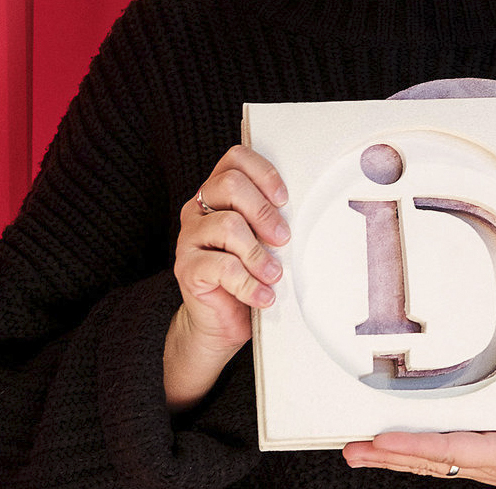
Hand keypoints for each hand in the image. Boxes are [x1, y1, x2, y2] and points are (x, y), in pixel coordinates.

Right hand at [164, 145, 289, 410]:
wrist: (222, 321)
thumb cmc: (250, 276)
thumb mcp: (266, 243)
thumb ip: (274, 222)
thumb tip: (308, 215)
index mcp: (218, 194)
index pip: (235, 159)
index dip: (263, 173)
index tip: (285, 199)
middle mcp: (199, 208)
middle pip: (231, 186)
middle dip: (264, 212)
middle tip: (283, 239)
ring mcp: (189, 237)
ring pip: (228, 226)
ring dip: (259, 254)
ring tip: (274, 275)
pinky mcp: (186, 267)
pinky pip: (222, 267)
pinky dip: (249, 284)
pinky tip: (263, 296)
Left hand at [343, 395, 495, 488]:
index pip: (452, 450)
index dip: (415, 444)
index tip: (384, 439)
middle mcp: (489, 463)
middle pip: (429, 460)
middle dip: (389, 455)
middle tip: (352, 451)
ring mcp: (486, 463)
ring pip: (430, 461)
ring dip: (393, 457)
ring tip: (359, 453)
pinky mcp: (488, 458)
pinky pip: (443, 457)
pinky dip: (414, 453)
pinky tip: (397, 452)